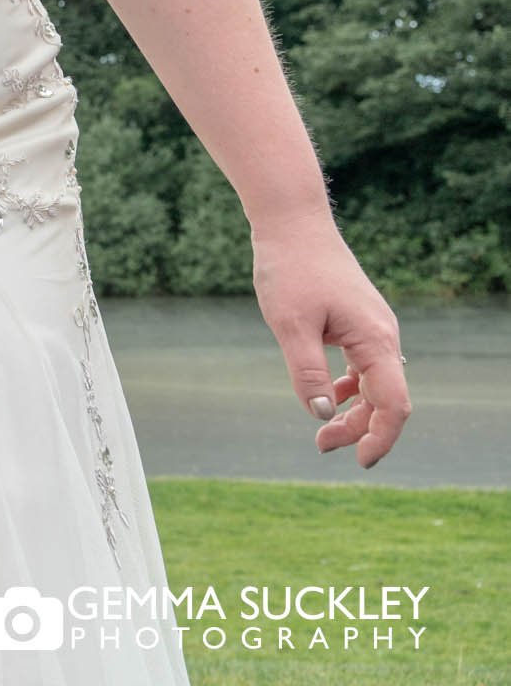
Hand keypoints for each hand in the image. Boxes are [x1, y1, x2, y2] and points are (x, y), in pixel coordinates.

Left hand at [252, 216, 411, 467]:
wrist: (292, 224)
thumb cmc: (291, 269)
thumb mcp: (290, 325)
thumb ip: (306, 372)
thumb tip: (322, 416)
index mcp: (375, 339)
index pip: (394, 403)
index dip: (381, 437)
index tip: (361, 461)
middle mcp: (383, 336)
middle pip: (385, 398)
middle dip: (359, 429)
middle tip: (321, 446)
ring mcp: (372, 328)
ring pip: (373, 383)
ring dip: (352, 410)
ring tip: (321, 432)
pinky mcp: (356, 321)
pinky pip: (362, 365)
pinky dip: (347, 386)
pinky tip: (324, 396)